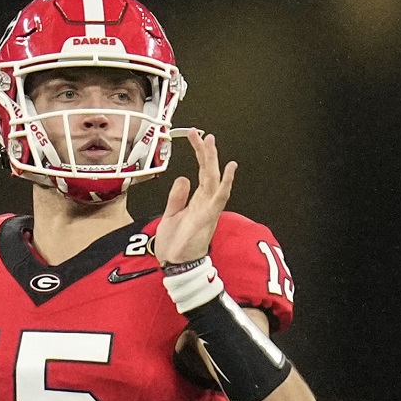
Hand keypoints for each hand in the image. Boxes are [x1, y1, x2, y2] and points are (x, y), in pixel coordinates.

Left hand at [154, 130, 236, 264]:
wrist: (176, 265)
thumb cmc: (175, 245)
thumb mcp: (170, 215)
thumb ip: (177, 197)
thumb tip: (182, 178)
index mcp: (197, 201)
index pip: (200, 172)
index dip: (199, 155)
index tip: (195, 138)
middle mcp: (206, 203)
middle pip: (208, 172)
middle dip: (206, 152)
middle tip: (203, 134)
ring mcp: (208, 209)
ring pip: (213, 179)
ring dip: (213, 160)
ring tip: (211, 142)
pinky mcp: (207, 217)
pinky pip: (219, 197)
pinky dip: (226, 182)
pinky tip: (230, 169)